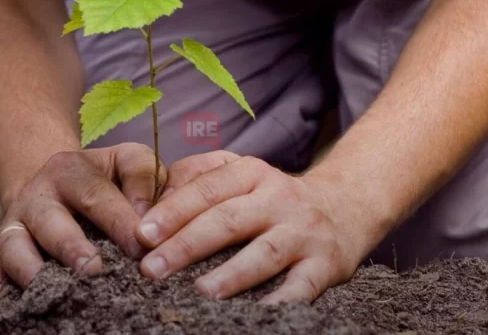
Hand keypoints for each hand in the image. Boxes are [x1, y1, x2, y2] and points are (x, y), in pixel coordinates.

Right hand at [0, 143, 165, 298]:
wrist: (57, 182)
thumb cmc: (105, 178)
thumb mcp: (126, 161)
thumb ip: (143, 178)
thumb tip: (147, 221)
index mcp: (71, 170)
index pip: (96, 195)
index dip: (119, 222)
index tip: (140, 248)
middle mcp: (38, 195)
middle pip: (50, 221)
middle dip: (71, 248)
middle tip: (94, 270)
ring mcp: (16, 223)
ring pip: (14, 245)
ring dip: (31, 268)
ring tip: (55, 290)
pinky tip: (5, 301)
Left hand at [135, 151, 374, 303]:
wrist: (344, 207)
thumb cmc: (273, 198)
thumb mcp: (241, 175)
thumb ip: (199, 178)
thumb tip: (152, 202)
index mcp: (251, 174)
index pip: (207, 189)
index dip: (173, 211)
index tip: (142, 234)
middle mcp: (278, 198)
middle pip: (228, 220)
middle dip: (187, 244)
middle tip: (152, 268)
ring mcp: (303, 231)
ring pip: (264, 252)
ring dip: (231, 274)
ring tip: (200, 291)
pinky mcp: (326, 263)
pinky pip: (302, 285)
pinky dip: (282, 301)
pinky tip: (258, 313)